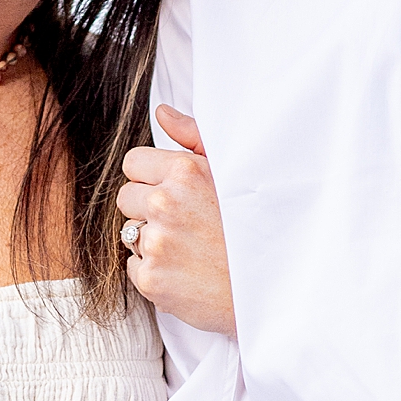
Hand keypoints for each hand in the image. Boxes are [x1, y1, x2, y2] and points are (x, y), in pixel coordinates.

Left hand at [118, 107, 235, 334]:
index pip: (133, 163)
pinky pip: (134, 265)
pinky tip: (186, 271)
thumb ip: (193, 137)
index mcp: (184, 171)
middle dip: (148, 208)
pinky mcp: (150, 278)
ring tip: (190, 248)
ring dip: (151, 239)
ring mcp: (156, 242)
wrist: (274, 287)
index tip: (173, 193)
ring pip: (129, 232)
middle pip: (126, 197)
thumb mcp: (233, 171)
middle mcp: (165, 203)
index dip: (151, 178)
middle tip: (185, 223)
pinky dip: (154, 270)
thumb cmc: (256, 227)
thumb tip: (162, 114)